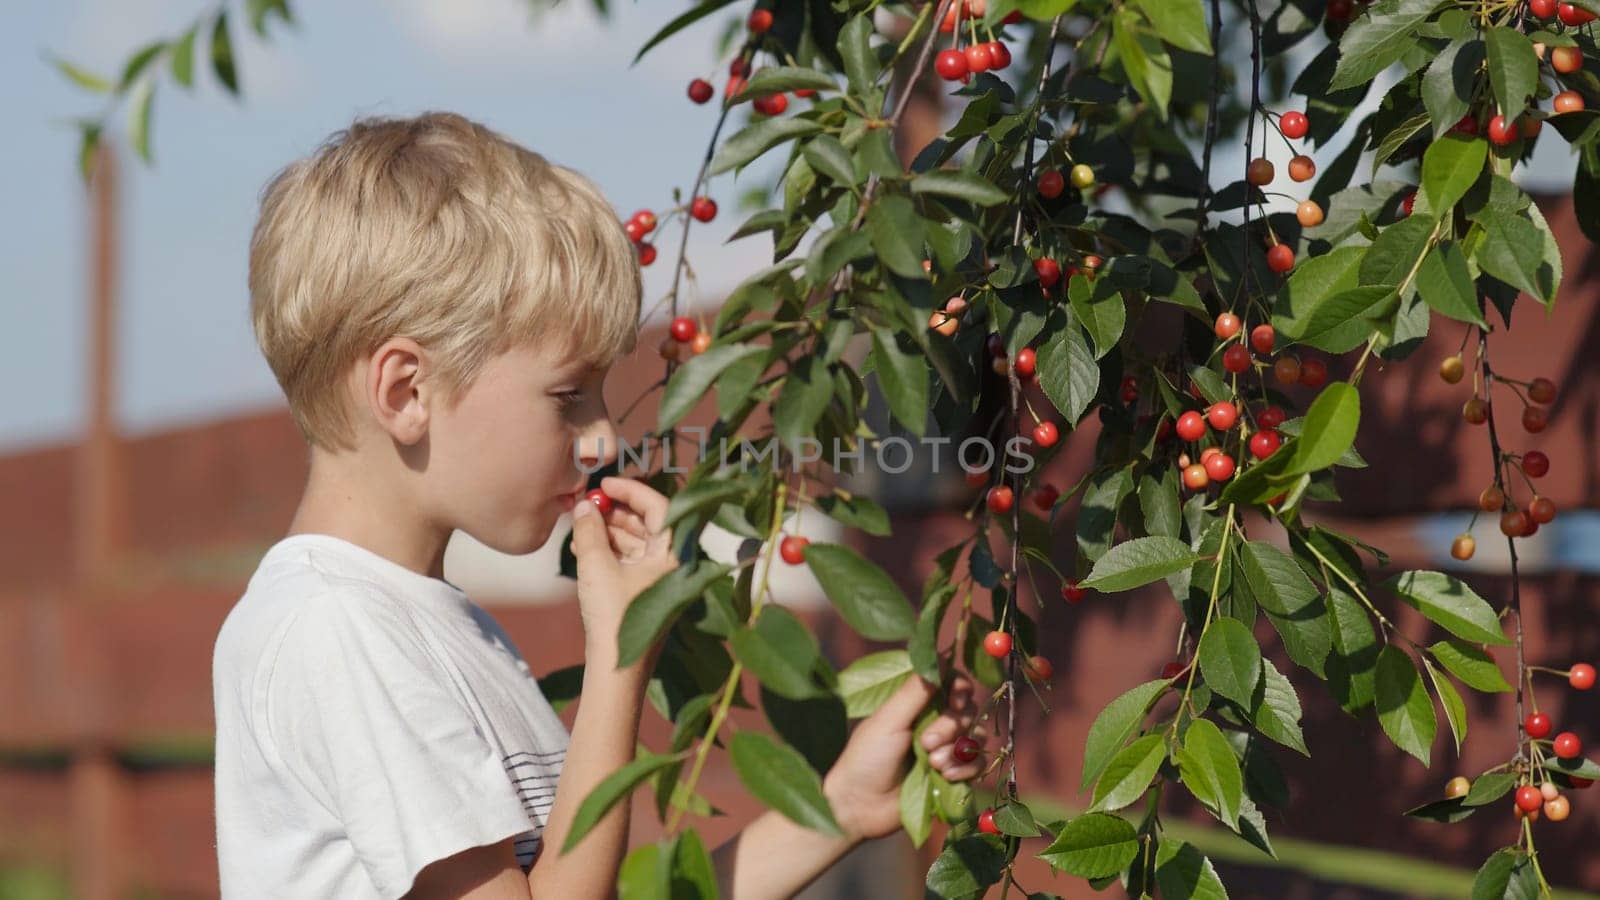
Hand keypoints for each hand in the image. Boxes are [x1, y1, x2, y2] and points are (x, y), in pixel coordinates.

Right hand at [567, 476, 676, 655]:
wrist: (618, 669)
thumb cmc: (614, 618)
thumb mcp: (596, 567)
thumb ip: (589, 530)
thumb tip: (584, 506)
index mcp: (675, 552)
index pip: (659, 506)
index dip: (631, 490)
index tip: (605, 483)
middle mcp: (674, 563)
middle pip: (647, 523)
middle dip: (615, 512)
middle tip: (587, 505)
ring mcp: (662, 579)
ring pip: (636, 542)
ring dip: (607, 532)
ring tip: (578, 529)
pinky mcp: (647, 593)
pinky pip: (630, 561)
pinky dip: (609, 552)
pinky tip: (582, 548)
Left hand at [822, 674, 983, 841]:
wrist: (860, 807)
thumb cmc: (866, 758)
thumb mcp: (888, 720)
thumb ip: (914, 691)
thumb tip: (940, 657)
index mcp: (916, 703)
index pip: (952, 682)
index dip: (960, 688)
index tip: (955, 700)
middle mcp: (933, 722)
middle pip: (967, 710)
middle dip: (951, 726)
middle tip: (926, 743)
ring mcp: (944, 748)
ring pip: (975, 737)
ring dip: (957, 750)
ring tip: (933, 764)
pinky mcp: (952, 774)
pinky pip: (976, 764)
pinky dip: (965, 769)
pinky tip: (944, 776)